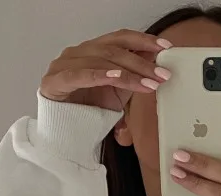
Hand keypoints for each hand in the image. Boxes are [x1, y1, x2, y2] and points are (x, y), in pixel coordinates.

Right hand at [39, 29, 172, 111]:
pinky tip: (118, 77)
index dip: (143, 40)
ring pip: (101, 61)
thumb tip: (153, 57)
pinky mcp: (55, 81)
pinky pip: (81, 74)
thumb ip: (132, 73)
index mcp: (92, 50)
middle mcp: (78, 52)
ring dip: (129, 73)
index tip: (165, 47)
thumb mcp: (117, 91)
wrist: (64, 132)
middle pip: (114, 50)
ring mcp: (64, 64)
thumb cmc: (87, 110)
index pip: (121, 38)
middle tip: (161, 74)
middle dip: (142, 63)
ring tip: (149, 83)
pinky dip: (101, 74)